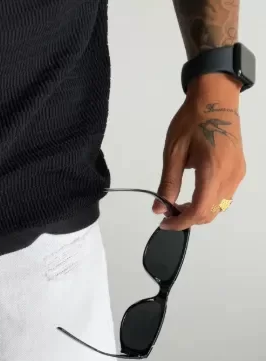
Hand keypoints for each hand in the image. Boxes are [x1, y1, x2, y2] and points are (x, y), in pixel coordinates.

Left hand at [154, 73, 245, 230]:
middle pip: (211, 213)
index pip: (200, 210)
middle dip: (189, 219)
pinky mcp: (239, 169)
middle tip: (169, 212)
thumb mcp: (174, 152)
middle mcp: (230, 175)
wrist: (216, 98)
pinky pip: (225, 196)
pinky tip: (195, 193)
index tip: (165, 223)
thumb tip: (159, 209)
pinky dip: (209, 202)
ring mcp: (237, 173)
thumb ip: (167, 183)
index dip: (181, 222)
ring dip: (200, 211)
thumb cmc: (193, 120)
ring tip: (180, 202)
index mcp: (213, 170)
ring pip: (219, 207)